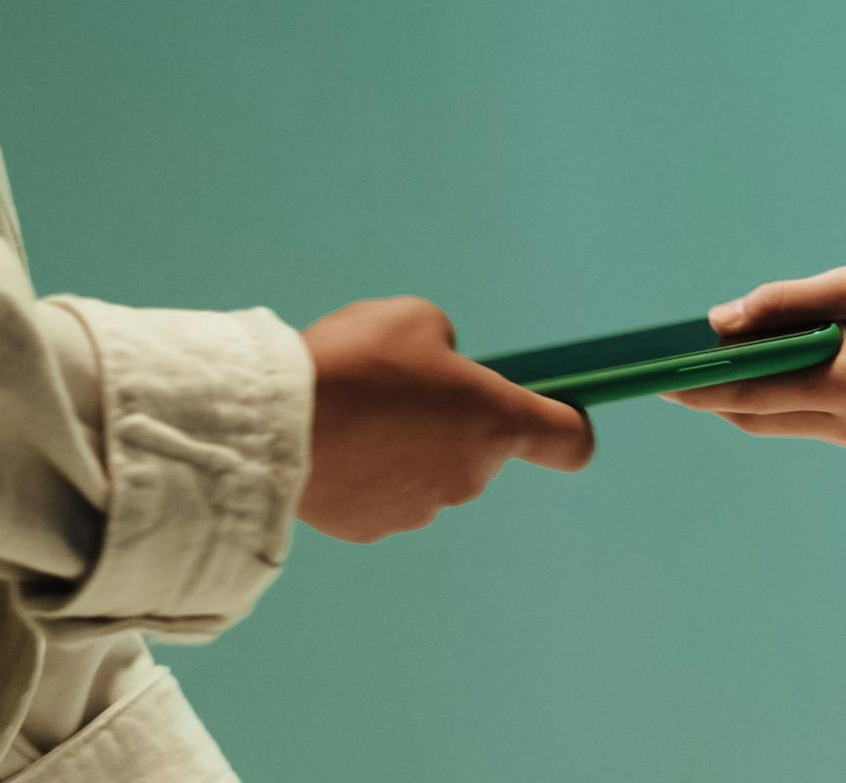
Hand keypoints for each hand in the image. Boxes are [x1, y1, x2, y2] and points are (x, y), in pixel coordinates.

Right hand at [296, 296, 593, 541]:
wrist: (275, 425)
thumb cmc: (354, 361)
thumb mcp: (414, 317)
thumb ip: (444, 342)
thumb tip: (438, 363)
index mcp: (496, 422)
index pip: (570, 441)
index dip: (569, 424)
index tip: (558, 410)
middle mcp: (470, 475)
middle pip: (481, 447)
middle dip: (452, 419)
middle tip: (402, 385)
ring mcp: (422, 509)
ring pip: (427, 470)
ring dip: (405, 445)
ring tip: (354, 410)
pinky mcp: (372, 528)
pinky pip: (381, 493)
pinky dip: (366, 472)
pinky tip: (331, 443)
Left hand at [660, 256, 845, 452]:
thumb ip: (781, 305)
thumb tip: (718, 322)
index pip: (753, 393)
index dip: (699, 386)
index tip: (656, 376)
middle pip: (758, 417)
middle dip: (713, 393)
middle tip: (669, 365)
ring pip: (780, 420)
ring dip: (746, 392)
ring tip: (706, 358)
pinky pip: (808, 416)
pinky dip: (781, 392)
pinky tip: (763, 363)